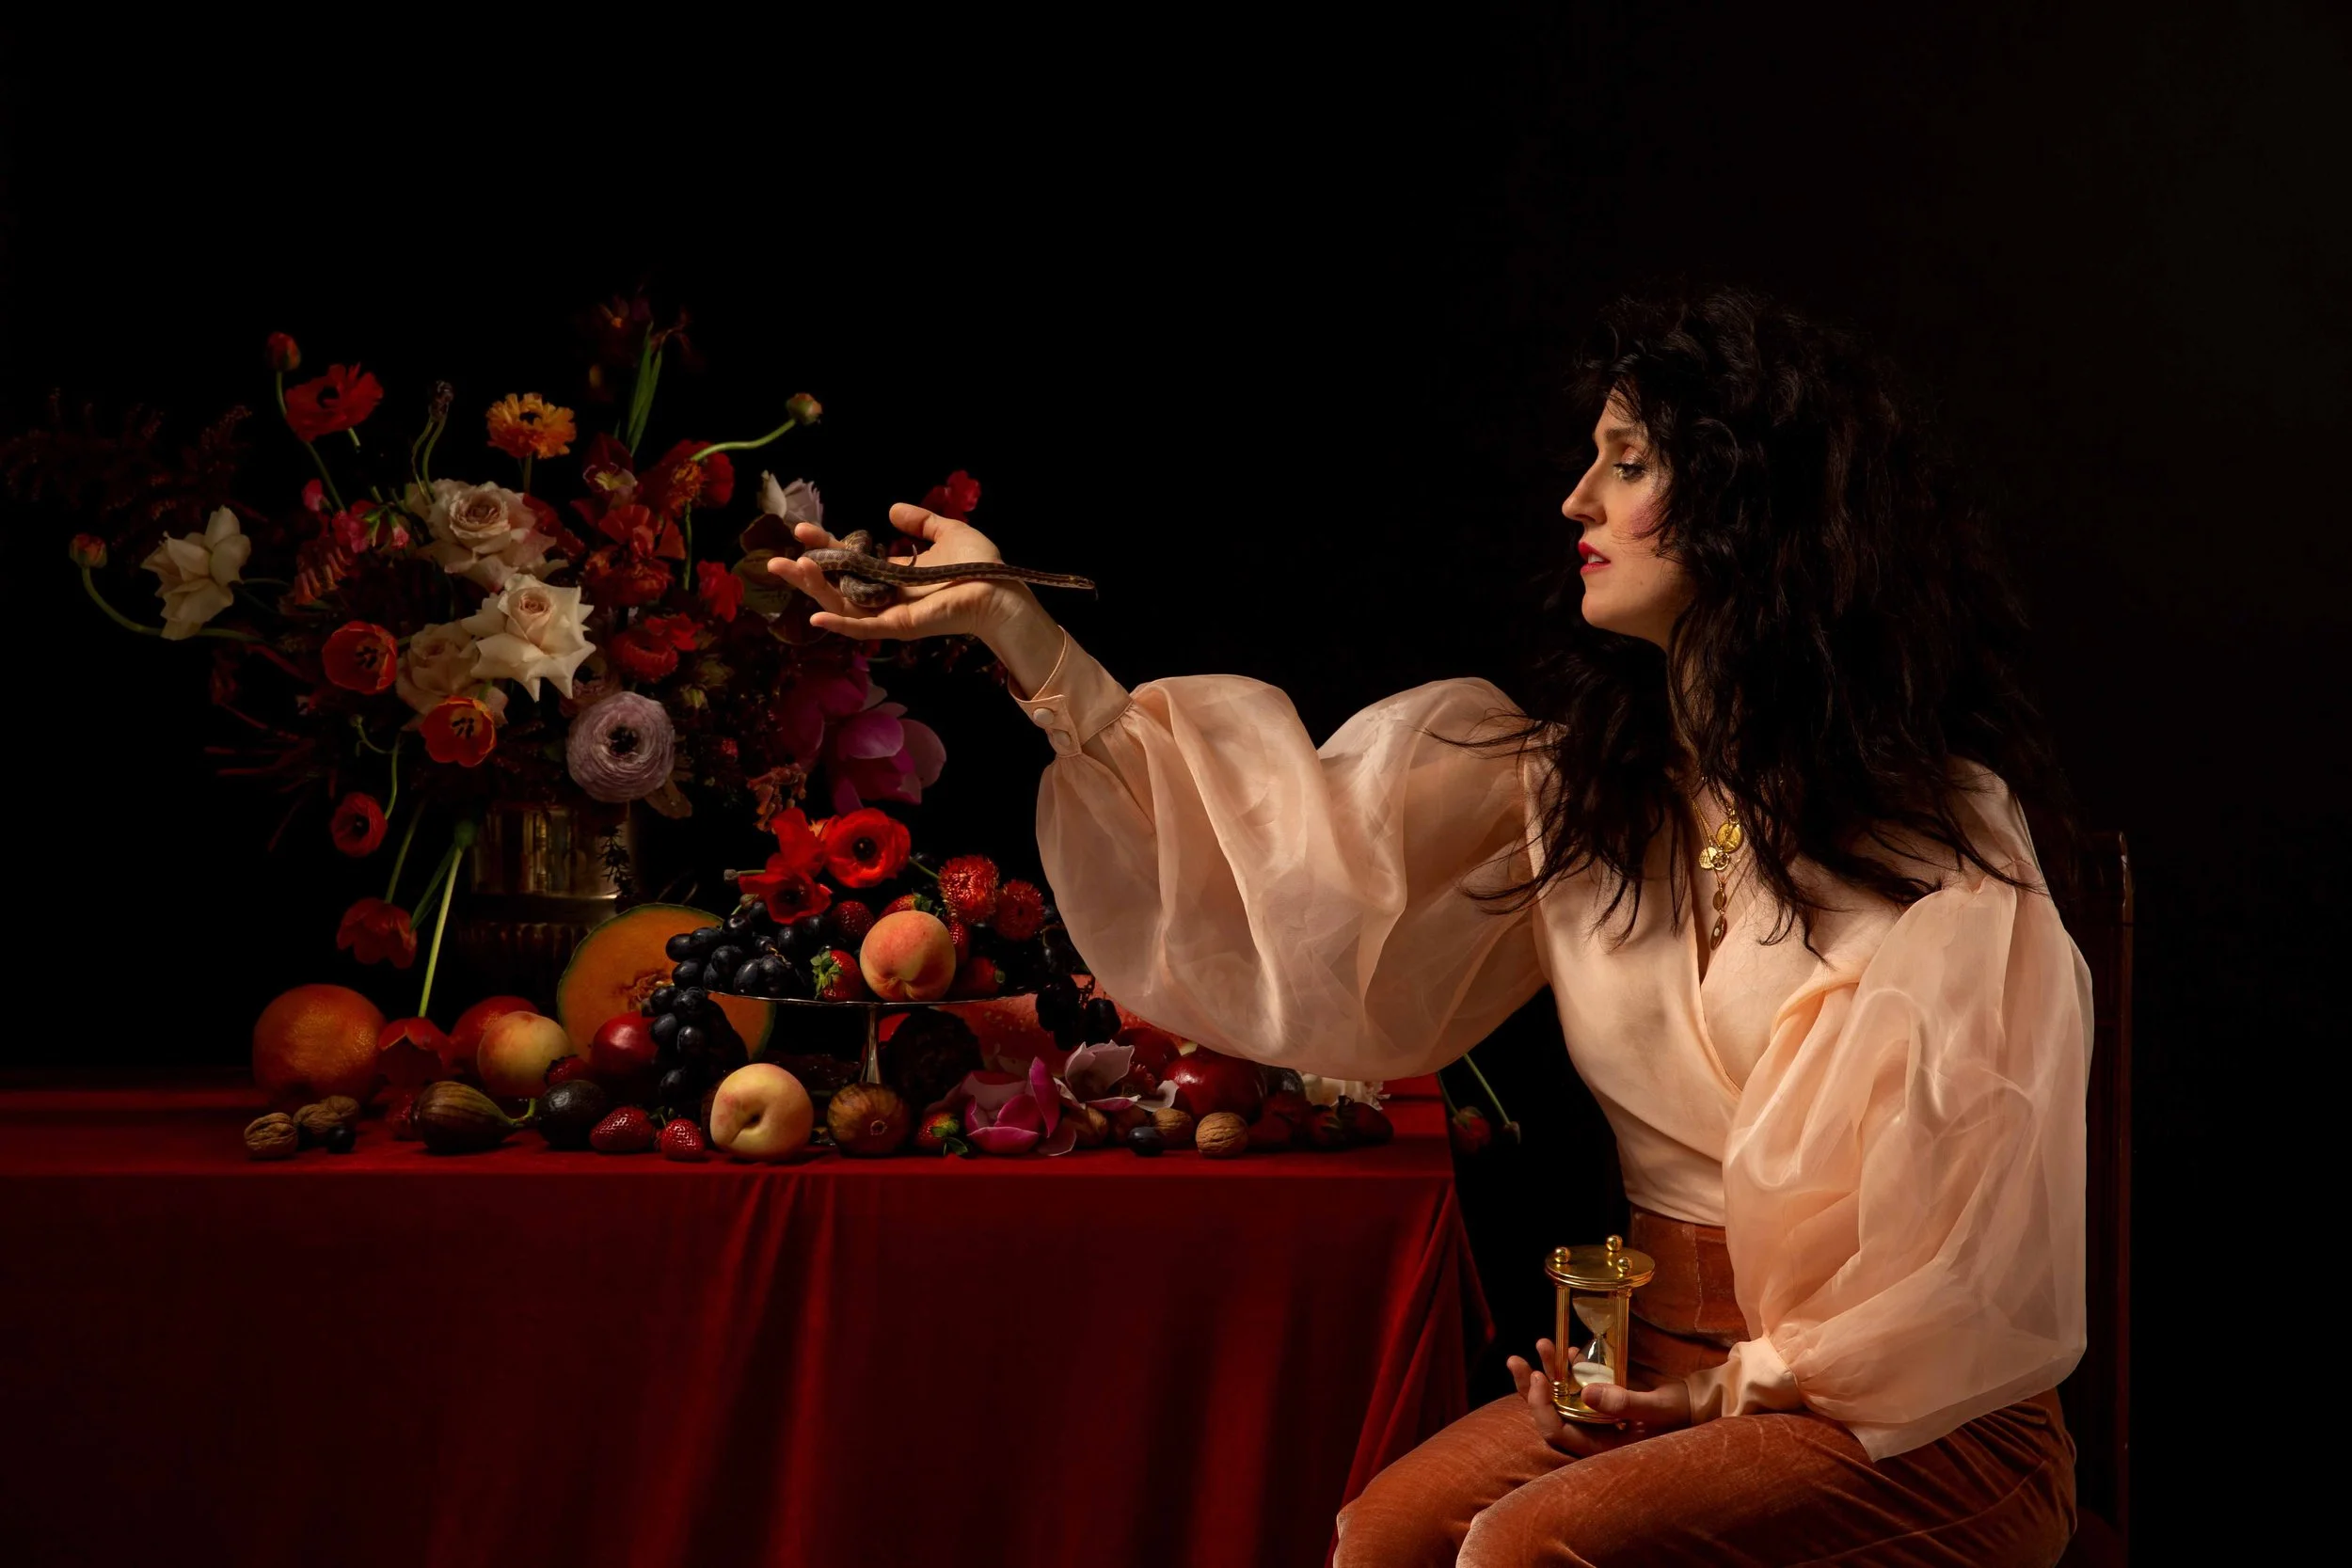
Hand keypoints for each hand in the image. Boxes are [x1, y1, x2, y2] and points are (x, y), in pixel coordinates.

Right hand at [767, 502, 1027, 643]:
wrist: (1001, 590)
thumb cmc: (978, 565)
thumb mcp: (945, 533)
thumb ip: (918, 522)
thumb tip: (891, 510)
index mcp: (889, 576)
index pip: (847, 561)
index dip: (824, 546)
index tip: (801, 530)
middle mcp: (884, 597)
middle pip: (834, 587)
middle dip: (804, 573)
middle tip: (774, 559)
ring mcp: (889, 614)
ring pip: (840, 607)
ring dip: (812, 591)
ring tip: (787, 570)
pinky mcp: (899, 626)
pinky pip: (864, 629)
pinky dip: (839, 625)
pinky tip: (815, 618)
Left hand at [1504, 1339, 1691, 1456]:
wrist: (1697, 1405)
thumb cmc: (1681, 1413)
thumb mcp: (1658, 1408)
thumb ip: (1625, 1403)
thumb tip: (1586, 1393)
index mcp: (1602, 1446)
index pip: (1558, 1433)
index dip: (1542, 1408)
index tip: (1539, 1378)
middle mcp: (1593, 1433)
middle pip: (1550, 1415)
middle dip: (1529, 1389)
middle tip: (1516, 1361)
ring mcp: (1596, 1415)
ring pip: (1560, 1398)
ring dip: (1547, 1372)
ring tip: (1543, 1344)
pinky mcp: (1601, 1398)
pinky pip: (1576, 1385)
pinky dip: (1570, 1368)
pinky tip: (1573, 1351)